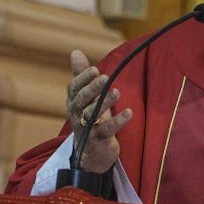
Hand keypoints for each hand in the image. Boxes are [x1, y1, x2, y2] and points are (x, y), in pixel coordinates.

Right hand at [65, 49, 131, 172]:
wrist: (91, 152)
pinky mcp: (99, 141)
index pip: (74, 88)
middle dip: (93, 89)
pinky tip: (129, 112)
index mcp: (74, 102)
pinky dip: (118, 121)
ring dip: (104, 103)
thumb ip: (81, 76)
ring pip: (92, 115)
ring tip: (117, 92)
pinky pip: (107, 130)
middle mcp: (77, 115)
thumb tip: (75, 51)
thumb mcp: (86, 97)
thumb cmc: (90, 119)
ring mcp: (87, 129)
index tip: (95, 69)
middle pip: (81, 101)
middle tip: (106, 77)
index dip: (83, 78)